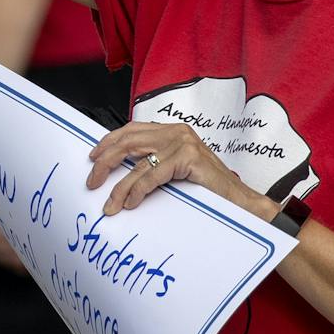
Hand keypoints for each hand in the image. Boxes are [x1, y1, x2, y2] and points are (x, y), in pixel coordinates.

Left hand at [86, 122, 272, 218]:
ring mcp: (182, 143)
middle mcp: (176, 132)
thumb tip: (119, 174)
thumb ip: (154, 165)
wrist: (240, 202)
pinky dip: (137, 190)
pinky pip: (152, 175)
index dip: (108, 142)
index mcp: (172, 131)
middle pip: (128, 142)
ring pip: (137, 162)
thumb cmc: (208, 190)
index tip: (93, 158)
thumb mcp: (175, 171)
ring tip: (110, 204)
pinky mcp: (188, 157)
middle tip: (92, 181)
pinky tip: (130, 203)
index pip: (132, 130)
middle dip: (105, 162)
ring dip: (118, 186)